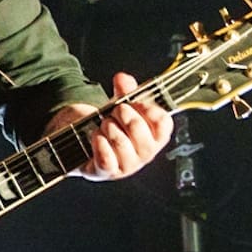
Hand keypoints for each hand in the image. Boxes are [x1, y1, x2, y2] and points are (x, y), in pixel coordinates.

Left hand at [46, 72, 173, 180]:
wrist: (89, 145)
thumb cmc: (113, 126)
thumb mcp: (121, 104)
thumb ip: (124, 90)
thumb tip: (122, 79)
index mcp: (155, 136)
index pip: (163, 123)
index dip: (147, 108)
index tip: (134, 102)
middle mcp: (145, 154)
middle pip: (138, 129)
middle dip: (122, 114)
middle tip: (115, 112)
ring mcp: (127, 166)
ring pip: (120, 142)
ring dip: (107, 127)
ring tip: (104, 125)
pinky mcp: (107, 173)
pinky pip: (106, 159)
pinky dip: (99, 143)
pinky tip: (96, 137)